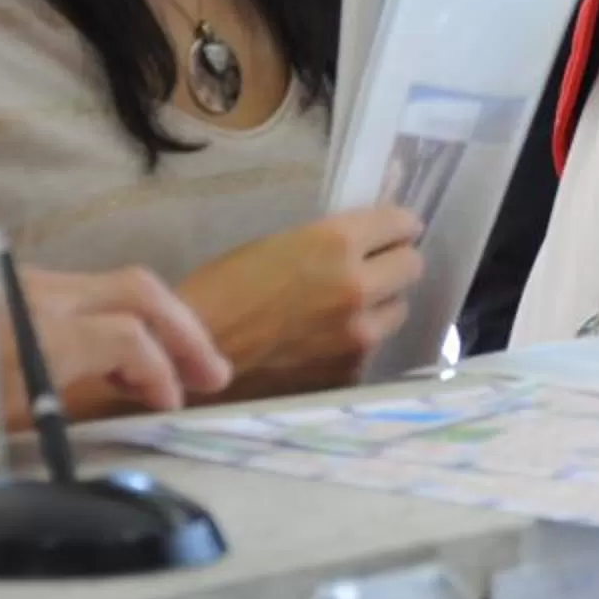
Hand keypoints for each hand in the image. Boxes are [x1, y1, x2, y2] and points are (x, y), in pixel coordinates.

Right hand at [177, 205, 424, 395]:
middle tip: (372, 270)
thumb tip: (368, 238)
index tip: (393, 232)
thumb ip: (329, 244)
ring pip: (396, 312)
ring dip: (378, 307)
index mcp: (336, 245)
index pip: (402, 223)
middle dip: (394, 265)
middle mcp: (357, 288)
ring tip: (342, 313)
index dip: (398, 227)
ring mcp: (357, 337)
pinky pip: (369, 351)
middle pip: (412, 267)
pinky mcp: (347, 374)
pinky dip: (353, 347)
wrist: (186, 359)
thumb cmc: (220, 292)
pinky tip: (321, 347)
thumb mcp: (276, 246)